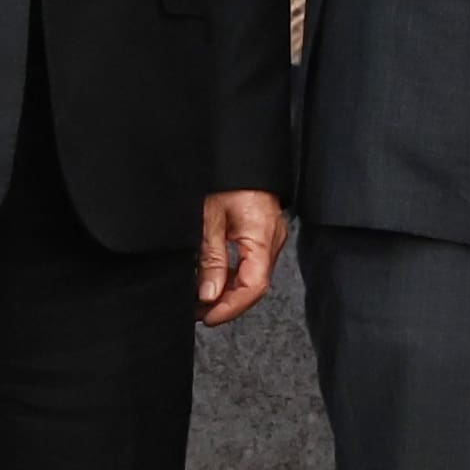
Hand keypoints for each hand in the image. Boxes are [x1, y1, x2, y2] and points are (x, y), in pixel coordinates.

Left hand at [196, 189, 288, 328]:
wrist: (237, 151)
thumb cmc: (225, 176)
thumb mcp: (208, 218)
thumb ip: (211, 259)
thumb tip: (209, 295)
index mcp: (262, 236)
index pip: (253, 286)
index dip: (230, 308)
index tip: (207, 318)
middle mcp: (272, 238)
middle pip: (254, 284)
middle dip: (226, 302)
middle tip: (197, 311)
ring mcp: (270, 235)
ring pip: (252, 275)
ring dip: (227, 289)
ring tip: (200, 298)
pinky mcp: (262, 231)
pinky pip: (250, 261)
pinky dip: (232, 274)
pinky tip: (212, 277)